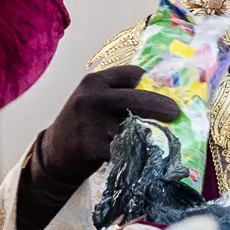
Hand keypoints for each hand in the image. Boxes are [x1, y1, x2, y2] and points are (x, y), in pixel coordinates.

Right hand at [32, 66, 184, 187]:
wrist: (54, 153)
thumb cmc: (81, 125)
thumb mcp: (93, 100)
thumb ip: (117, 94)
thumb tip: (160, 95)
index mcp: (93, 82)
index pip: (131, 74)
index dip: (149, 81)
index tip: (165, 88)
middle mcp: (92, 98)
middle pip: (137, 98)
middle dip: (160, 106)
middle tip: (176, 113)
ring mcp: (91, 123)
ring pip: (133, 127)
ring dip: (147, 134)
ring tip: (154, 139)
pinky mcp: (93, 147)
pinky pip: (125, 149)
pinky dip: (136, 153)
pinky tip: (139, 155)